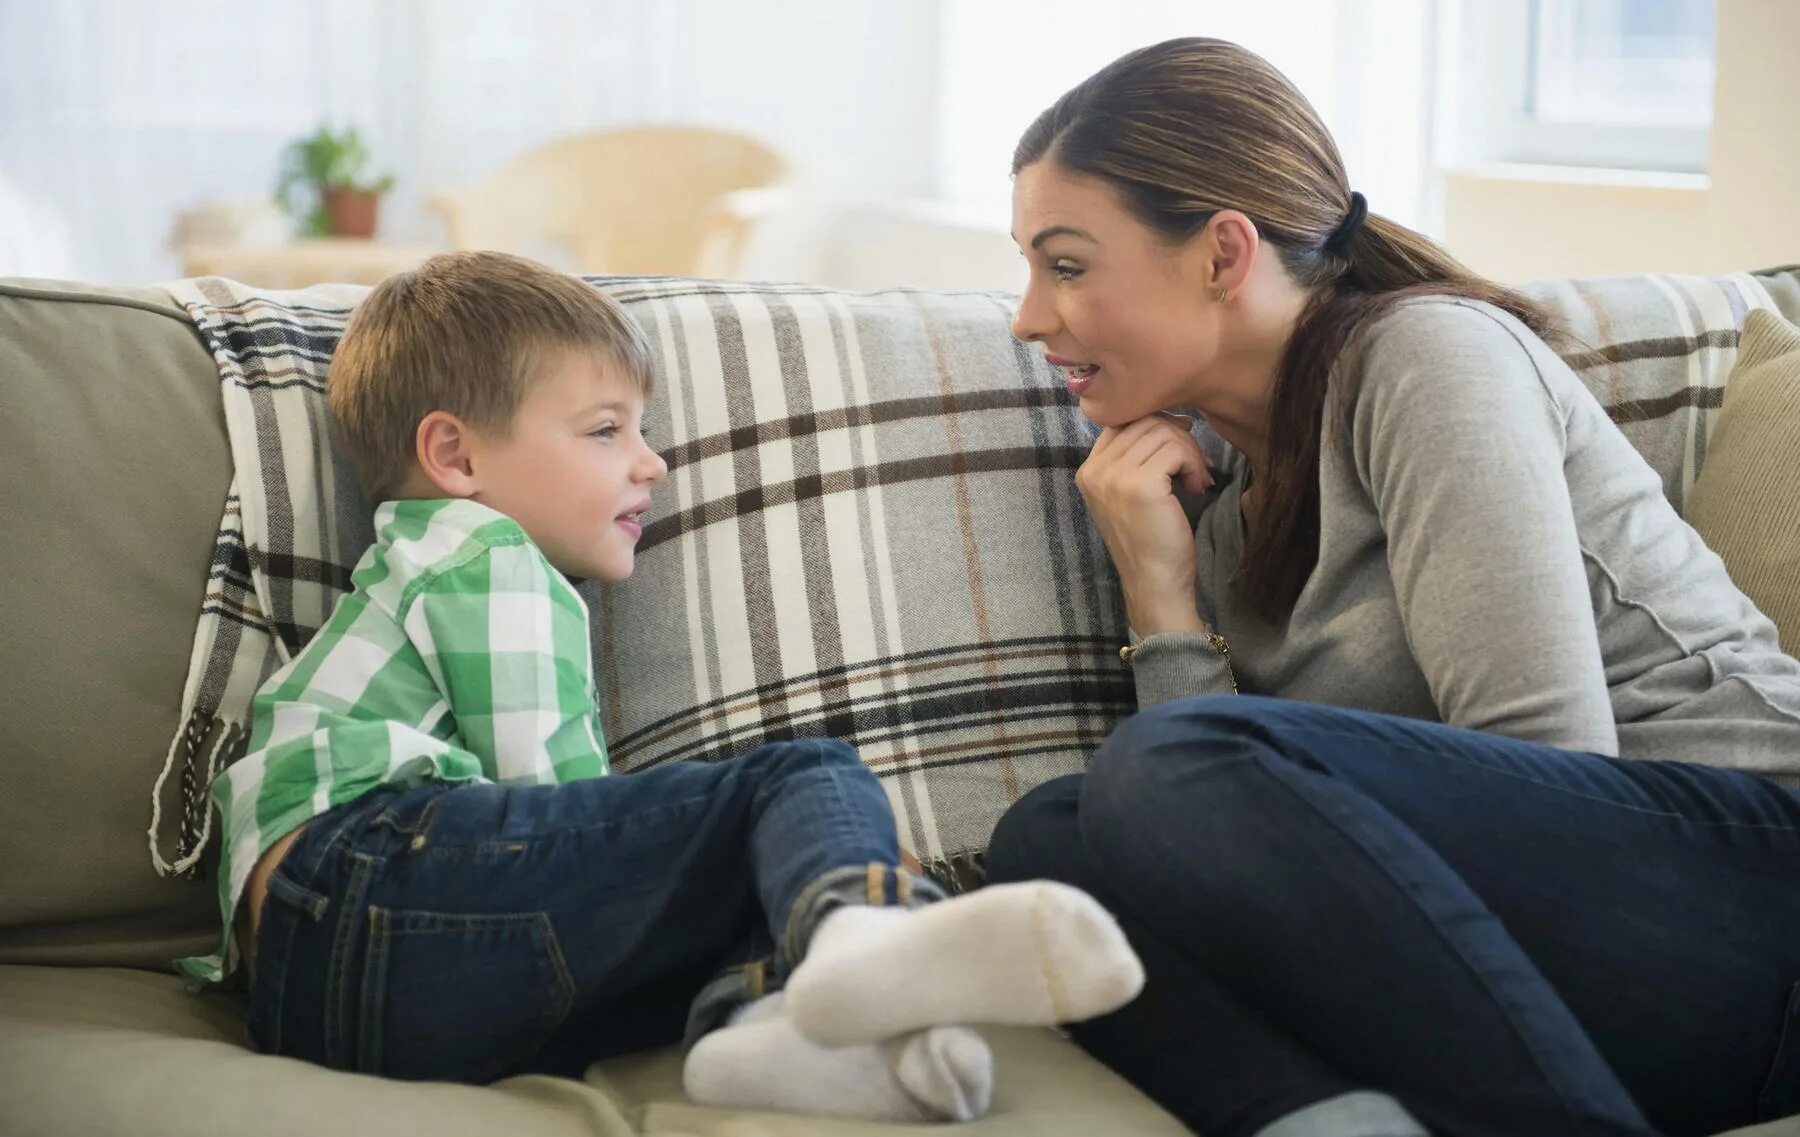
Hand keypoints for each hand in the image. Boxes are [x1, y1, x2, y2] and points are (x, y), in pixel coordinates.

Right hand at [1076, 414, 1211, 635]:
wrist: (1154, 584)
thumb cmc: (1150, 542)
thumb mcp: (1132, 494)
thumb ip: (1136, 458)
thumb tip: (1170, 418)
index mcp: (1088, 471)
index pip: (1122, 421)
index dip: (1156, 426)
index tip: (1178, 448)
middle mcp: (1094, 470)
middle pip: (1144, 421)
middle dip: (1178, 438)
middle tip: (1194, 468)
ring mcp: (1114, 477)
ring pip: (1162, 432)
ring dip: (1189, 452)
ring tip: (1195, 480)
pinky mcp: (1140, 484)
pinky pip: (1175, 449)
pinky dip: (1193, 464)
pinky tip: (1196, 487)